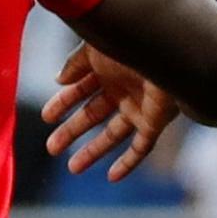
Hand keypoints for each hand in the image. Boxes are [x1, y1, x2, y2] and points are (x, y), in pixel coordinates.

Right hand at [42, 44, 179, 180]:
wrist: (170, 47)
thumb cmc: (133, 40)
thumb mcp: (95, 48)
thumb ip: (75, 64)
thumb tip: (59, 80)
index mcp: (108, 70)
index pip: (80, 91)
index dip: (62, 104)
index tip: (46, 118)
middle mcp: (122, 90)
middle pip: (92, 116)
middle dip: (71, 132)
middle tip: (51, 148)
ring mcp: (139, 107)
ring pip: (112, 135)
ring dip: (93, 152)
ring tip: (72, 168)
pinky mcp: (155, 122)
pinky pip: (142, 147)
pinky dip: (128, 163)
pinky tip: (112, 177)